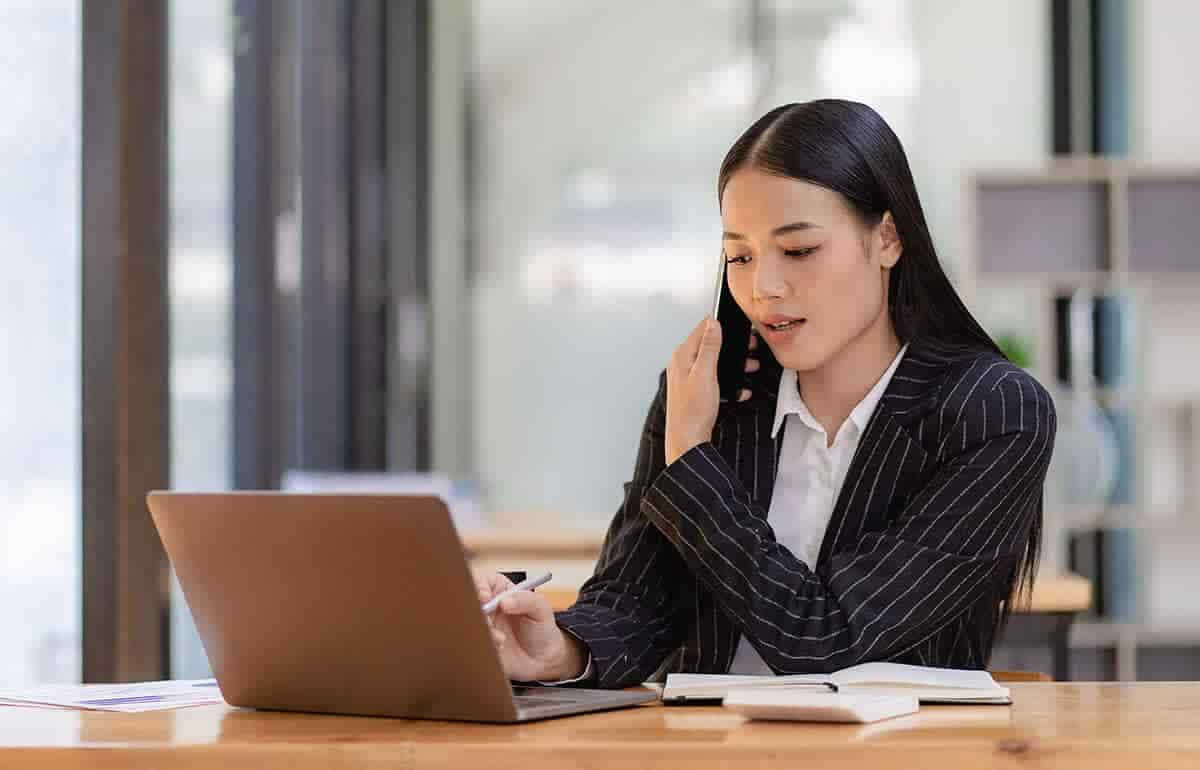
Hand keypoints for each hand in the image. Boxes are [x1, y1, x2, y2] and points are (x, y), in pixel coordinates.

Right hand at [474, 571, 586, 681]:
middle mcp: (487, 605)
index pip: (482, 580)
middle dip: (475, 607)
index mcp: (500, 590)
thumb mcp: (541, 609)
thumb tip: (504, 601)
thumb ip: (526, 599)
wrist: (542, 661)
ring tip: (501, 637)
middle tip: (485, 615)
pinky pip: (472, 639)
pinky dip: (485, 641)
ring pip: (469, 620)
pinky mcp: (480, 642)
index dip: (479, 585)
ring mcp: (482, 624)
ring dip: (483, 627)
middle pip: (469, 599)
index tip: (485, 596)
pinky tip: (500, 644)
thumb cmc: (542, 630)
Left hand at [665, 317, 752, 465]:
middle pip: (709, 345)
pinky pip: (714, 380)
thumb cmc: (693, 412)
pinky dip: (728, 382)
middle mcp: (682, 364)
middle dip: (732, 346)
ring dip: (733, 364)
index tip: (740, 327)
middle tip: (749, 348)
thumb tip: (713, 323)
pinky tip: (740, 390)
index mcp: (683, 356)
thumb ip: (709, 347)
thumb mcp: (705, 374)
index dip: (721, 325)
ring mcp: (688, 377)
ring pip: (714, 363)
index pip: (702, 328)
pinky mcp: (695, 391)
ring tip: (750, 367)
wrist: (688, 442)